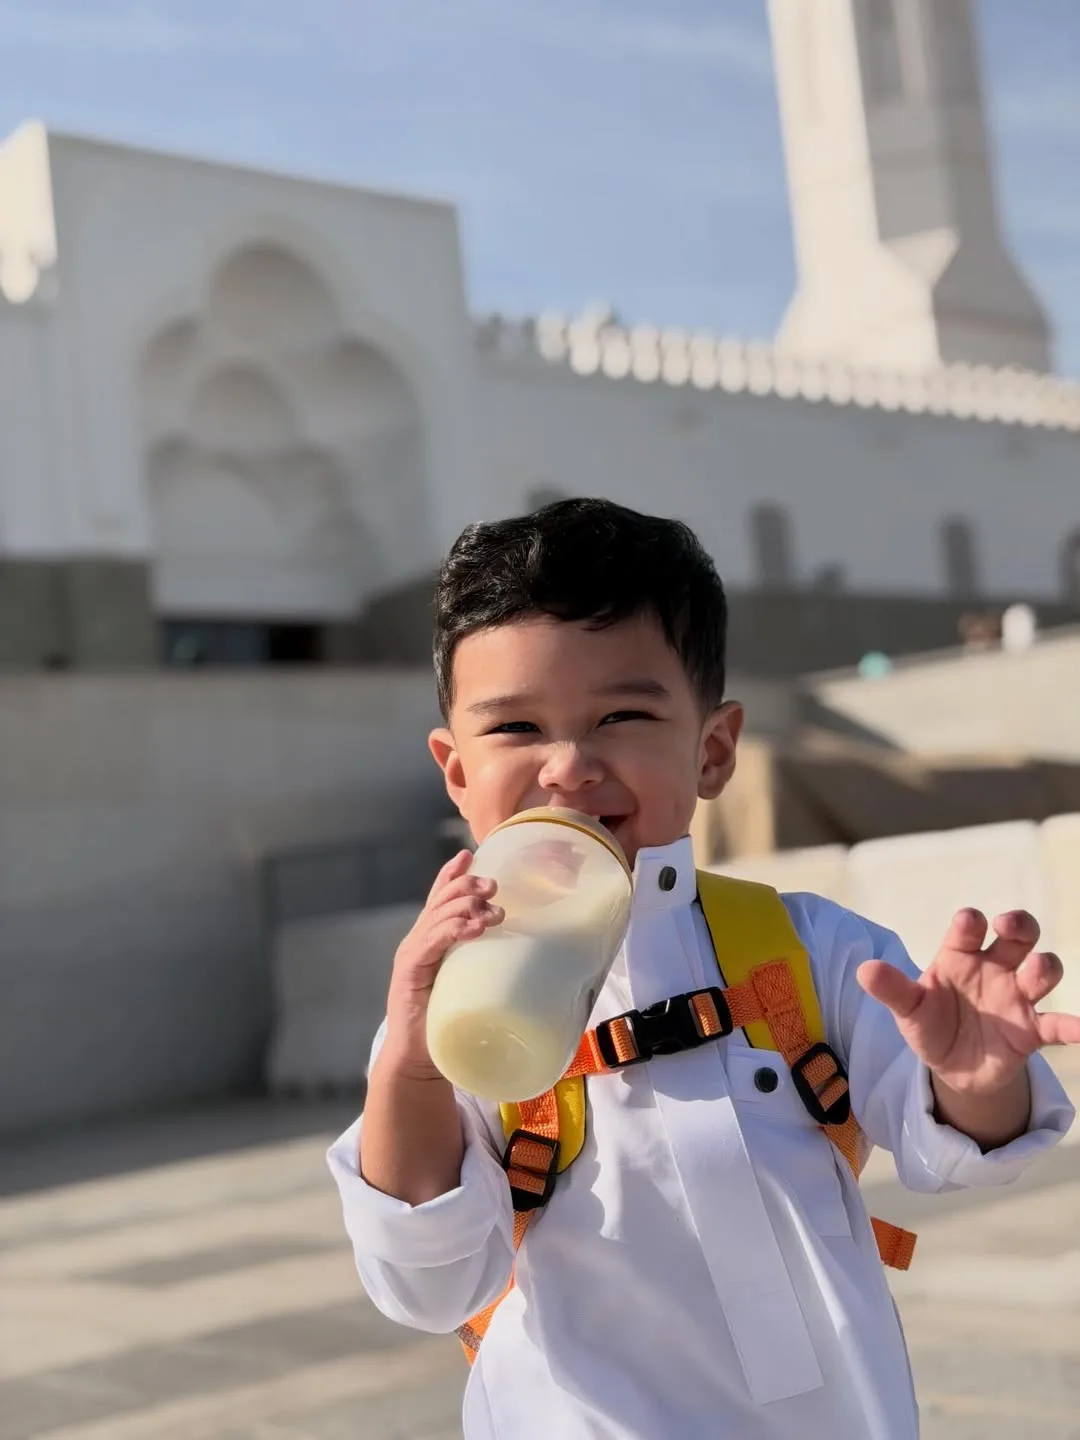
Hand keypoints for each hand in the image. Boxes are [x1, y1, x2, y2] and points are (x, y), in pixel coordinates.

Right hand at [383, 849, 502, 1077]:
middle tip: (494, 886)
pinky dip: (453, 931)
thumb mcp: (467, 980)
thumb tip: (525, 949)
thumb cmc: (448, 1018)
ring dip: (466, 907)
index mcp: (430, 938)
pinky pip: (432, 942)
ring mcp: (411, 954)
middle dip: (467, 886)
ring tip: (492, 910)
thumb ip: (483, 961)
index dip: (452, 873)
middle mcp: (417, 940)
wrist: (417, 1056)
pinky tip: (473, 927)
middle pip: (441, 900)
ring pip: (438, 916)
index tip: (470, 854)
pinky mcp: (409, 972)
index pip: (438, 897)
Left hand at [857, 908, 1079, 1097]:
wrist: (952, 1067)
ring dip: (1044, 967)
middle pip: (1017, 935)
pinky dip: (1073, 1025)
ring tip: (1038, 970)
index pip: (969, 928)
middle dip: (1019, 925)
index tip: (969, 924)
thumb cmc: (930, 1023)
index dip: (971, 923)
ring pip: (1041, 972)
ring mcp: (1016, 997)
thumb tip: (864, 971)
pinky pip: (1058, 1025)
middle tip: (1011, 927)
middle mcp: (993, 968)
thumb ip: (891, 989)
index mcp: (960, 955)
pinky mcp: (1031, 1031)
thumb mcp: (908, 1009)